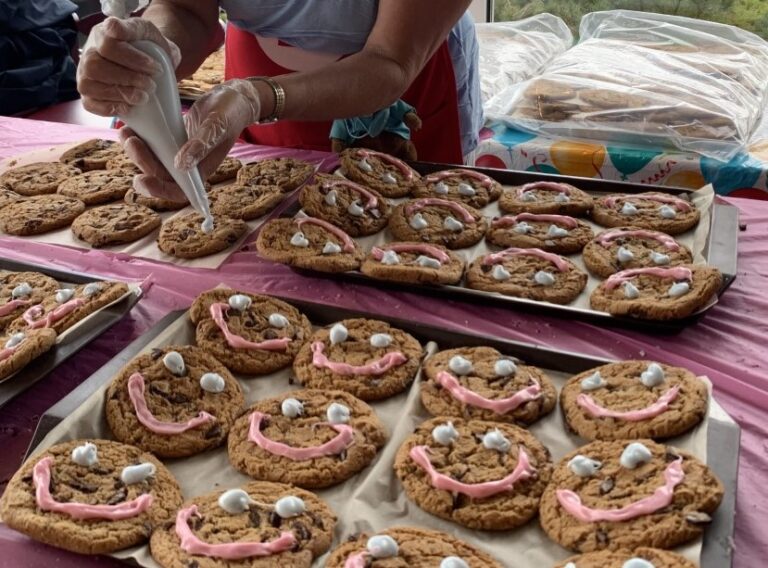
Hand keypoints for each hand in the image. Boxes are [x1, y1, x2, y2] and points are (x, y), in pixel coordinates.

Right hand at [77, 17, 180, 115]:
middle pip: (94, 67)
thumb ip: (133, 28)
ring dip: (119, 94)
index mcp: (101, 34)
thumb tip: (113, 28)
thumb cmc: (149, 46)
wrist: (153, 61)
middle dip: (127, 79)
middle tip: (151, 85)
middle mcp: (88, 53)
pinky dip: (108, 108)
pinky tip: (127, 107)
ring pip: (88, 86)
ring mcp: (84, 74)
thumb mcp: (147, 32)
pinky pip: (88, 104)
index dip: (132, 59)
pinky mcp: (88, 93)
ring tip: (143, 97)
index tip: (156, 68)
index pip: (107, 45)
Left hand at [123, 79, 262, 200]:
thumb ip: (201, 146)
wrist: (231, 99)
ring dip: (135, 150)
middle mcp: (187, 166)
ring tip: (126, 131)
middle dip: (141, 161)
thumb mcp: (217, 127)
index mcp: (201, 170)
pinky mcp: (170, 139)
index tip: (142, 179)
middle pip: (158, 175)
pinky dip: (139, 137)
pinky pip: (151, 144)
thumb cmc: (230, 114)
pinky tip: (130, 125)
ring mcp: (178, 153)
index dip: (159, 190)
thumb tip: (181, 165)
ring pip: (151, 160)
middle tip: (132, 141)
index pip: (178, 191)